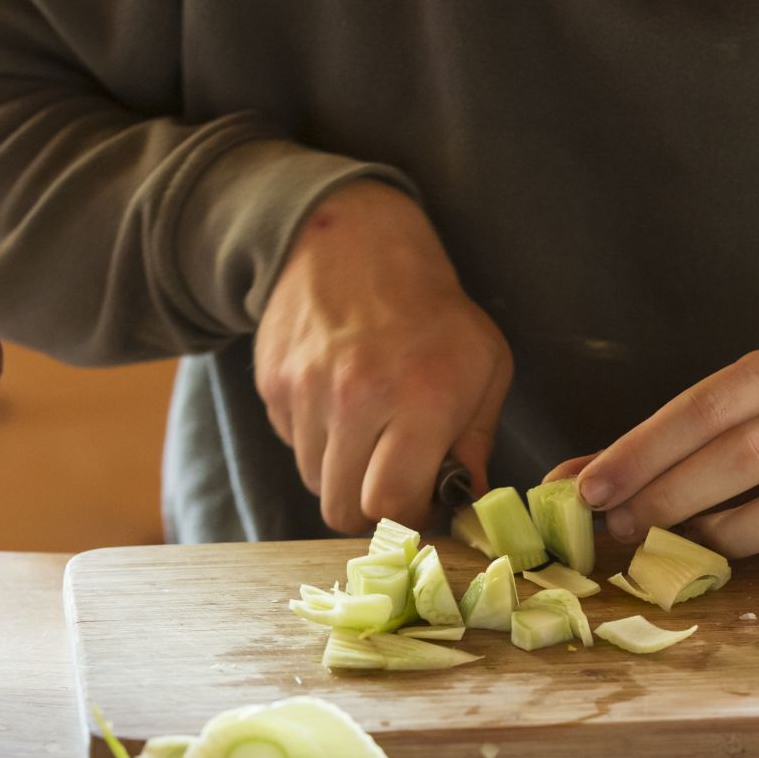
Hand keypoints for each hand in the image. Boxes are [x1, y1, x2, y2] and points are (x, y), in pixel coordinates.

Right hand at [255, 181, 511, 532]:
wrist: (355, 240)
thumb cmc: (434, 311)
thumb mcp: (485, 366)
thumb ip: (477, 441)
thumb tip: (463, 499)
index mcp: (421, 398)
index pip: (390, 504)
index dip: (407, 516)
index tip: (423, 499)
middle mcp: (356, 398)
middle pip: (342, 510)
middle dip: (371, 507)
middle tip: (393, 479)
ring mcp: (305, 391)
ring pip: (314, 481)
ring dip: (343, 473)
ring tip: (370, 433)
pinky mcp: (272, 384)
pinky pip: (294, 445)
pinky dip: (318, 440)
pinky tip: (341, 404)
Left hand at [552, 350, 758, 572]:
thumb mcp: (702, 444)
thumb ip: (635, 461)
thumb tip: (552, 488)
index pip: (702, 407)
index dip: (642, 451)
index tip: (590, 491)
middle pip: (744, 452)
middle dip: (671, 495)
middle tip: (622, 529)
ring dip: (724, 535)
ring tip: (685, 548)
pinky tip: (758, 561)